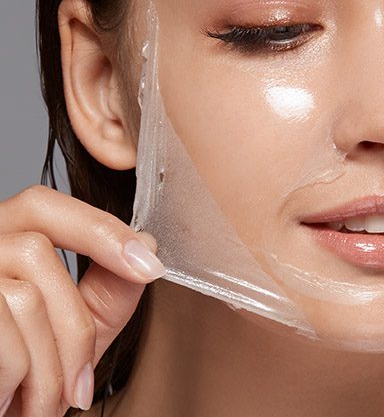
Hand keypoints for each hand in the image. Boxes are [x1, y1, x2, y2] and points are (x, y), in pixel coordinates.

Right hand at [0, 185, 164, 415]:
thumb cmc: (15, 383)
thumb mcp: (69, 334)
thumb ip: (106, 291)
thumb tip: (148, 244)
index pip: (43, 204)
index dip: (100, 229)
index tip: (150, 266)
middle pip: (37, 251)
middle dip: (74, 323)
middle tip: (82, 385)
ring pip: (25, 298)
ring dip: (49, 367)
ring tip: (43, 405)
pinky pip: (4, 336)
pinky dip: (18, 381)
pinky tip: (7, 401)